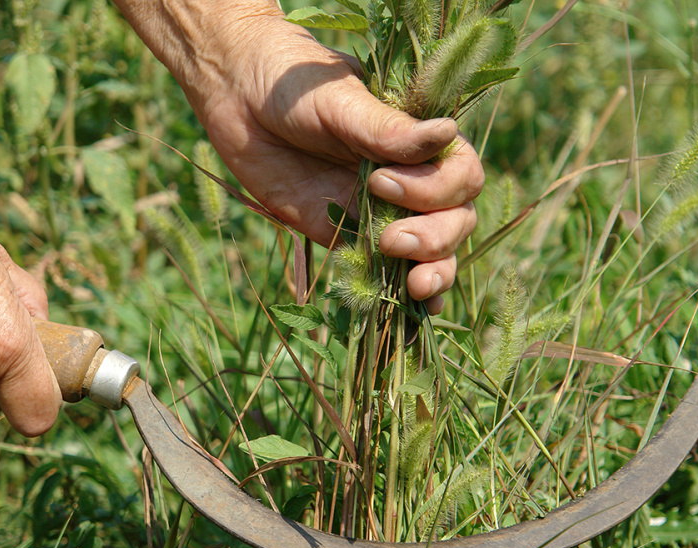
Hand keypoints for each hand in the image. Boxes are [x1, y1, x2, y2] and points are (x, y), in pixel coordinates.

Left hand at [189, 13, 482, 313]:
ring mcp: (380, 211)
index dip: (435, 189)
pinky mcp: (345, 237)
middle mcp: (408, 178)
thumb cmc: (292, 83)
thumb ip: (387, 129)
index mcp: (417, 141)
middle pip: (454, 221)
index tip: (381, 180)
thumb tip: (446, 131)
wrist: (236, 96)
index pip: (461, 175)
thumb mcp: (339, 101)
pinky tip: (412, 313)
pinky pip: (382, 273)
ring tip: (413, 287)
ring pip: (430, 253)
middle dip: (435, 239)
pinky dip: (400, 298)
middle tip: (391, 239)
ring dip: (431, 273)